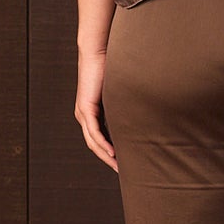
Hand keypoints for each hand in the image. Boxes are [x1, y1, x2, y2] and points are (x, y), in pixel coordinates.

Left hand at [75, 46, 118, 172]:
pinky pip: (94, 132)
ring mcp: (83, 113)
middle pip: (94, 145)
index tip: (123, 162)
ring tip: (118, 167)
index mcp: (91, 113)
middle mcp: (84, 116)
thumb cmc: (109, 67)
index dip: (109, 152)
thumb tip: (140, 111)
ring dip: (105, 156)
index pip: (99, 138)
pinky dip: (103, 144)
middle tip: (121, 171)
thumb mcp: (118, 91)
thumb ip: (124, 103)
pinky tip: (112, 153)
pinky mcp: (85, 108)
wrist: (97, 52)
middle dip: (107, 160)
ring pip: (93, 142)